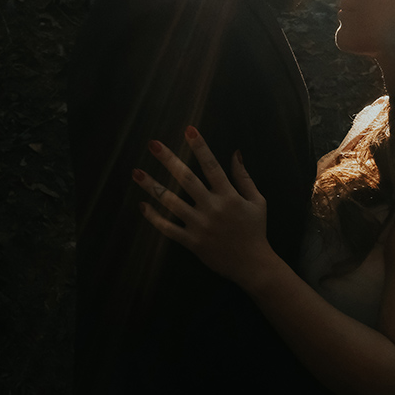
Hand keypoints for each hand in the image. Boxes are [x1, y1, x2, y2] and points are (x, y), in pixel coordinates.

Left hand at [133, 127, 275, 287]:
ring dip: (153, 187)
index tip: (189, 130)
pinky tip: (142, 205)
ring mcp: (200, 225)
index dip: (201, 147)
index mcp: (229, 196)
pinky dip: (154, 218)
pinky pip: (168, 229)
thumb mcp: (258, 201)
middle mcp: (212, 208)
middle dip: (169, 160)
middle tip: (153, 144)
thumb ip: (244, 177)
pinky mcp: (191, 242)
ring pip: (171, 203)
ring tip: (137, 173)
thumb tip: (235, 153)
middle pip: (187, 180)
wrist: (252, 265)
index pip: (212, 166)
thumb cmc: (255, 230)